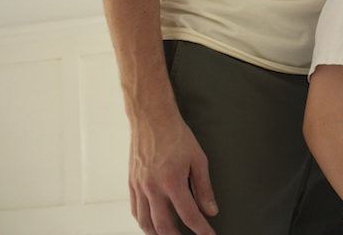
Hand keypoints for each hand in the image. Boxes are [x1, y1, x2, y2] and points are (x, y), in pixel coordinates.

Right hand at [129, 111, 216, 234]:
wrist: (152, 119)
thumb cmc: (177, 136)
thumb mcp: (198, 160)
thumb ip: (203, 188)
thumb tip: (210, 210)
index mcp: (172, 181)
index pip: (189, 215)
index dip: (201, 229)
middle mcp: (153, 187)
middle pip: (163, 226)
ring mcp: (139, 186)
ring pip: (145, 222)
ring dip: (158, 233)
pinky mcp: (131, 183)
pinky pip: (135, 210)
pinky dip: (144, 221)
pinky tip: (153, 223)